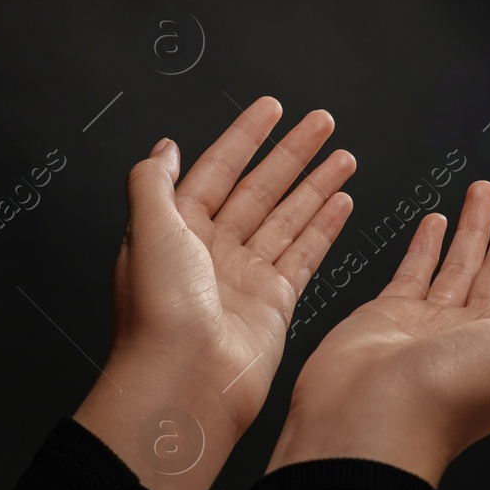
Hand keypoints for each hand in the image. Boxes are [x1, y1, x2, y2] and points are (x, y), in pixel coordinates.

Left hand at [74, 96, 355, 489]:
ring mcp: (244, 276)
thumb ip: (154, 181)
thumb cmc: (159, 311)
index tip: (272, 108)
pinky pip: (304, 254)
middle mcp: (211, 250)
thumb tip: (163, 147)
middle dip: (291, 153)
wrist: (184, 381)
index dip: (245, 137)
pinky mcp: (273, 302)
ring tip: (344, 156)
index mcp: (176, 229)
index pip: (217, 169)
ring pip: (287, 218)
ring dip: (315, 185)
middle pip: (259, 189)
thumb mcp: (146, 229)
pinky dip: (324, 227)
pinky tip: (342, 202)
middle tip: (322, 122)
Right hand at [268, 176, 489, 487]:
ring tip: (485, 189)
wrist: (372, 418)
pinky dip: (427, 246)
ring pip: (465, 263)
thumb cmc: (450, 395)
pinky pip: (415, 272)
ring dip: (478, 225)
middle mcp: (479, 333)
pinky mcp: (392, 316)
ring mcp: (435, 324)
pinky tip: (436, 224)